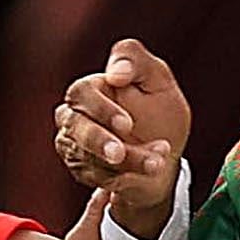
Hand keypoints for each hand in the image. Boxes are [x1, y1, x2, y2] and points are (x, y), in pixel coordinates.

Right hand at [56, 38, 195, 235]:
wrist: (166, 154)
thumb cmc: (160, 111)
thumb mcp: (158, 80)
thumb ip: (136, 62)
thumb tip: (115, 72)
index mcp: (91, 89)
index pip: (80, 93)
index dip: (100, 109)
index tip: (127, 124)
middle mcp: (77, 117)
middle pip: (73, 127)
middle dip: (98, 142)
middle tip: (120, 154)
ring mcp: (77, 146)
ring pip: (88, 157)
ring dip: (124, 162)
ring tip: (156, 162)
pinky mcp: (85, 171)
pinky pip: (98, 177)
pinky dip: (126, 176)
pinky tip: (149, 170)